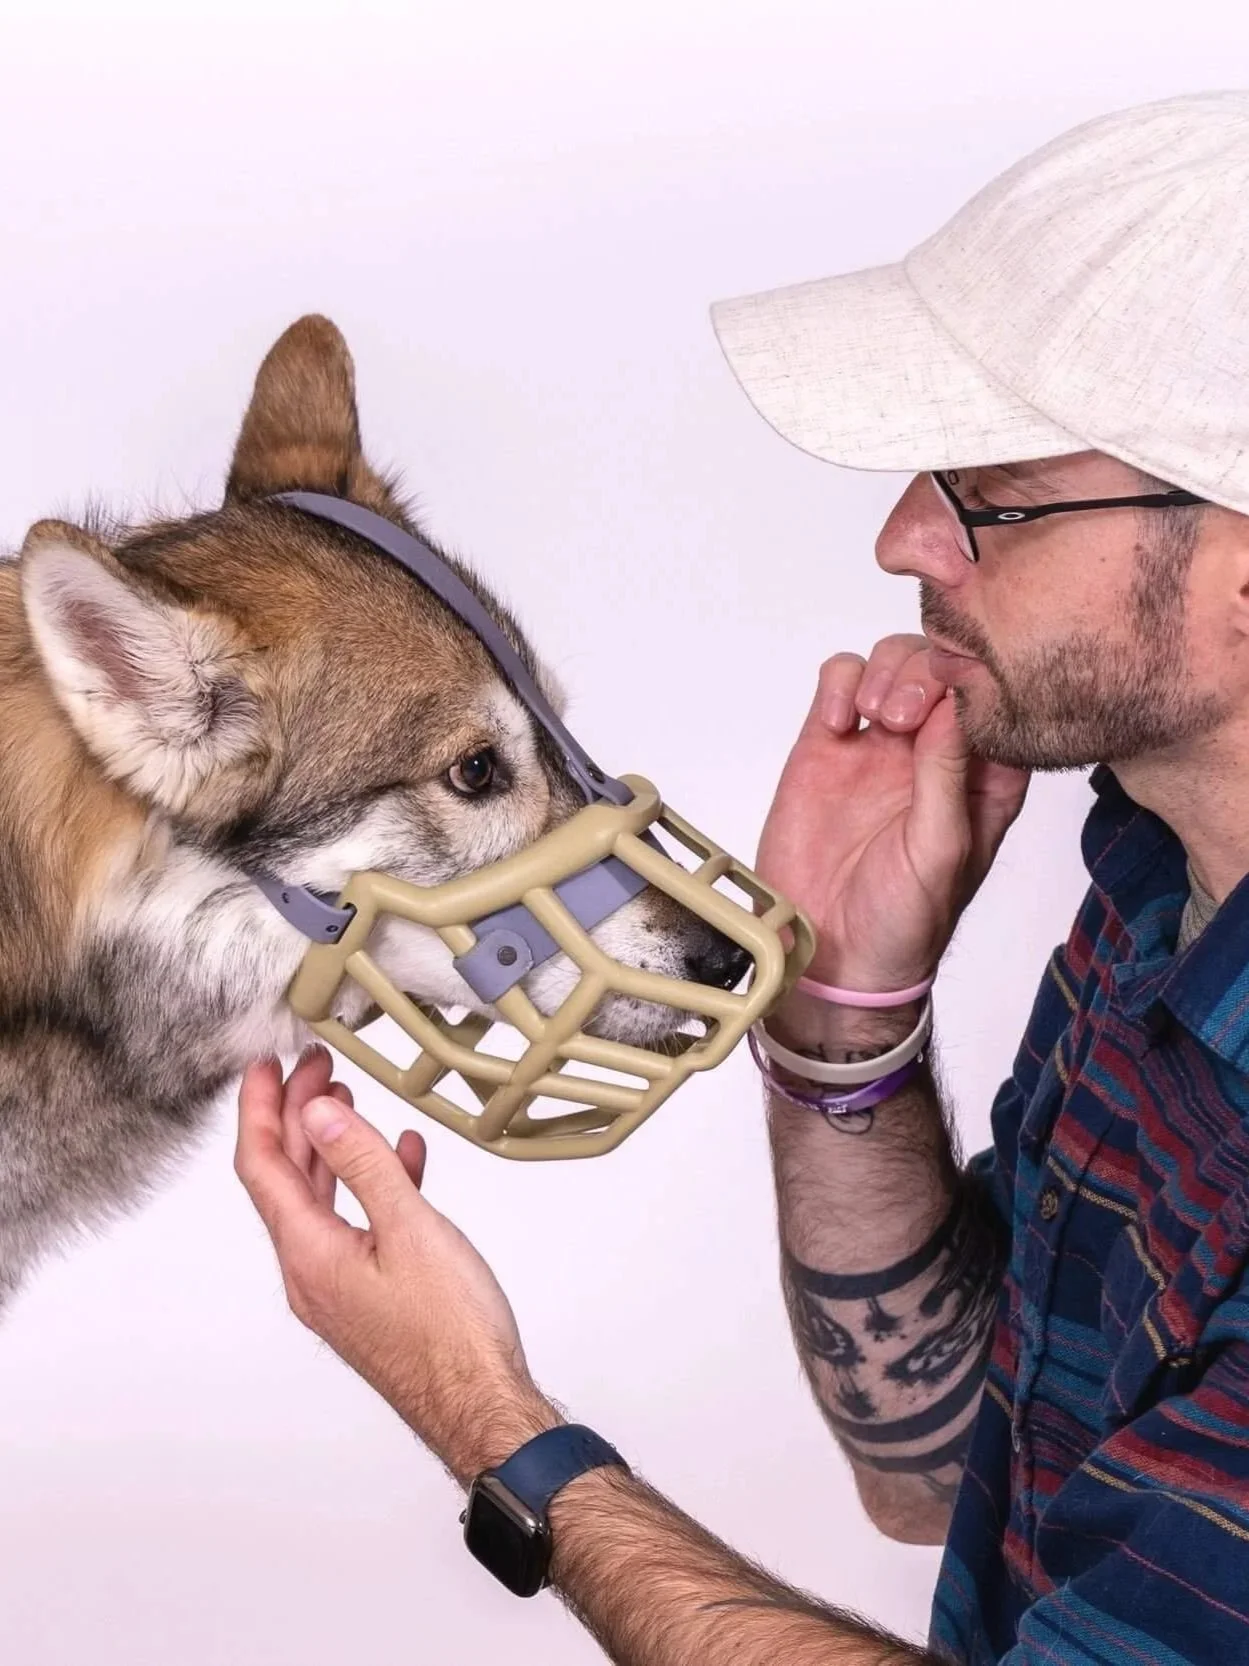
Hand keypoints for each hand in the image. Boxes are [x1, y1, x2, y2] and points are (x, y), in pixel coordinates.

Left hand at [234, 1046, 557, 1483]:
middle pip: (286, 1178)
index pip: (262, 1166)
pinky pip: (354, 1224)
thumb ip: (363, 1165)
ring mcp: (336, 1285)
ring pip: (319, 1198)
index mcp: (308, 1254)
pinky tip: (400, 1158)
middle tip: (315, 1066)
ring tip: (346, 1098)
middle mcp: (309, 1271)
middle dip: (295, 1115)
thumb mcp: (409, 1230)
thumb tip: (316, 1113)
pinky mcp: (366, 1294)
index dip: (258, 1108)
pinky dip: (369, 1182)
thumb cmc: (451, 1335)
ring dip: (329, 1145)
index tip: (266, 1065)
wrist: (480, 1405)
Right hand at [758, 636, 1028, 994]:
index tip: (955, 703)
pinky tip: (841, 721)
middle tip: (902, 717)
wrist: (832, 956)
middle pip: (943, 667)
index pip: (998, 700)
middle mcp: (935, 753)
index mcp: (984, 779)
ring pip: (894, 663)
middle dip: (925, 673)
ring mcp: (880, 746)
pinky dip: (841, 683)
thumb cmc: (904, 922)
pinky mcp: (828, 746)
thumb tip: (955, 703)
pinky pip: (840, 682)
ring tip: (874, 717)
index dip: (982, 683)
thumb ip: (947, 775)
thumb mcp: (941, 852)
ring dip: (886, 672)